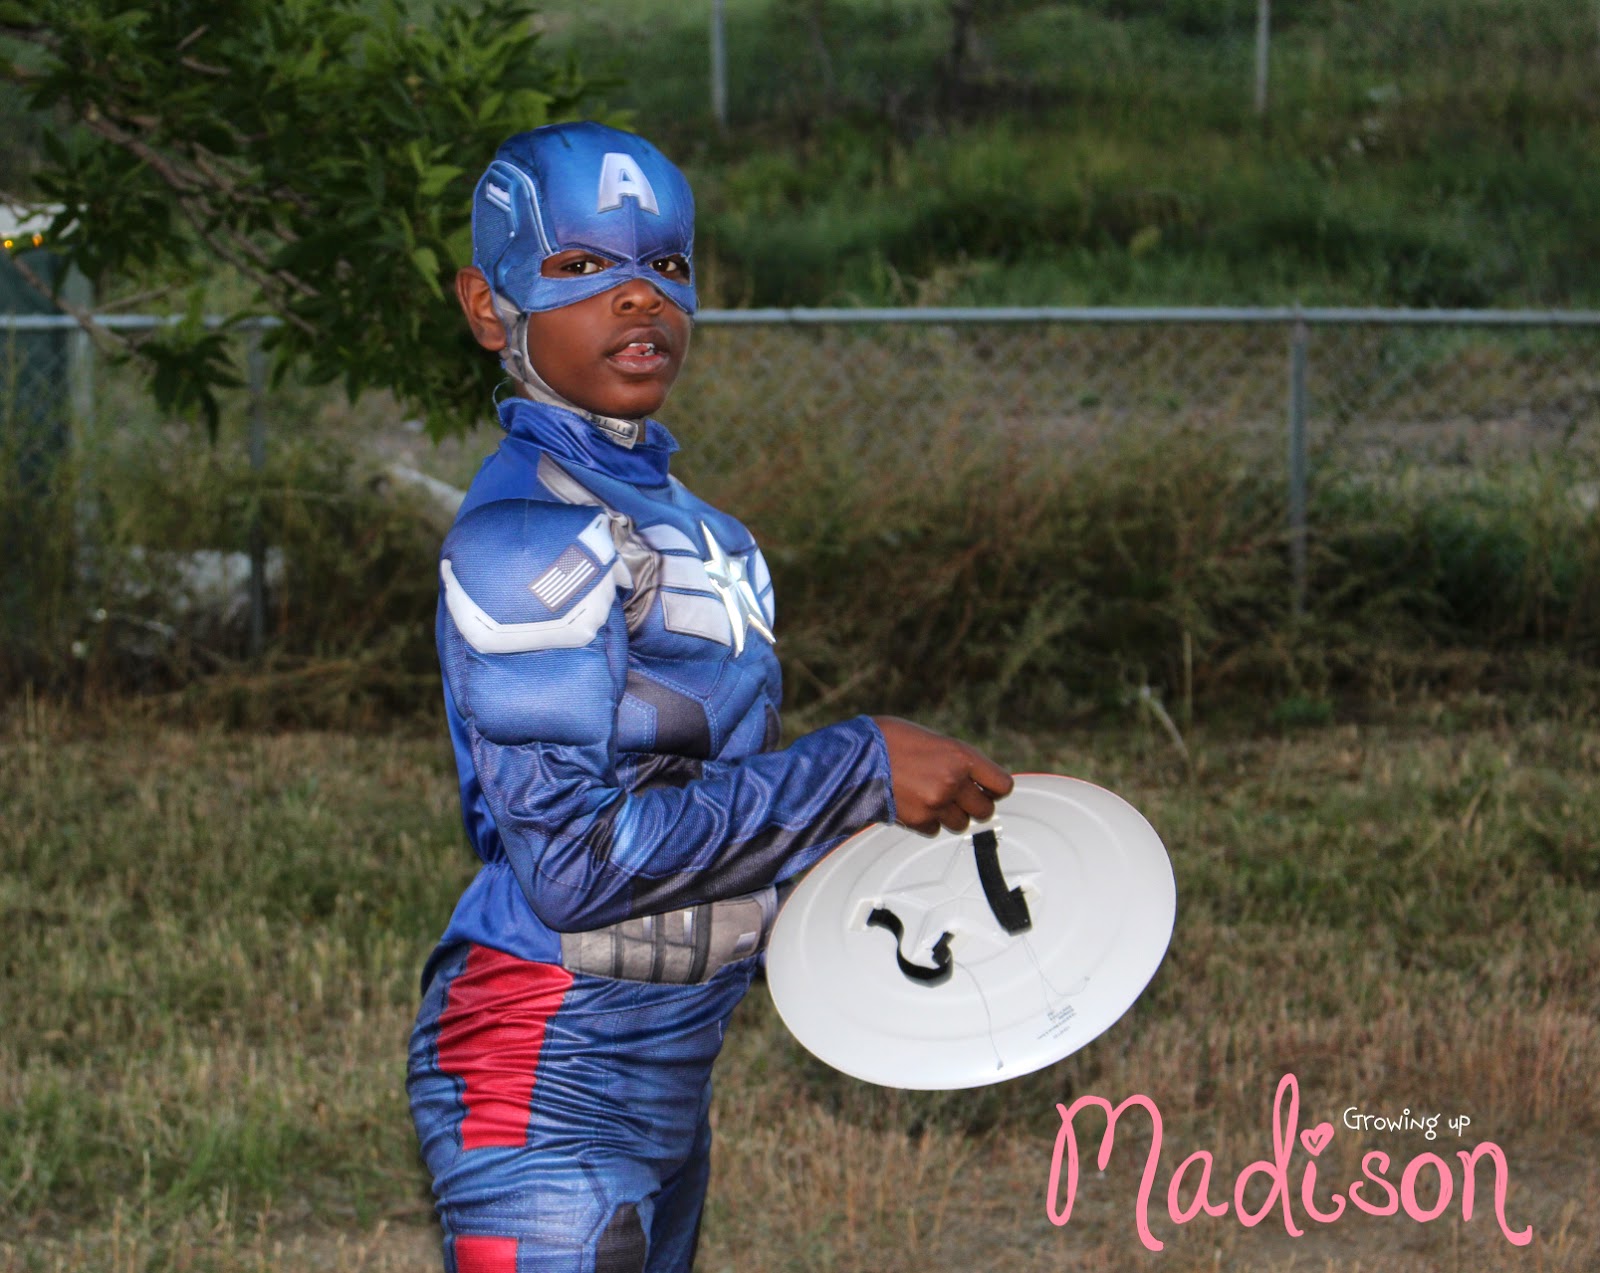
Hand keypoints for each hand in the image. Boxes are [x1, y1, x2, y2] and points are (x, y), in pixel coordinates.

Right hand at [873, 716, 1013, 835]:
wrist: (855, 756)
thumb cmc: (891, 740)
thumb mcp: (933, 740)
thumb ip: (957, 761)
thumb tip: (977, 781)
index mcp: (961, 756)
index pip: (1002, 785)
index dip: (994, 789)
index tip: (986, 789)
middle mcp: (954, 781)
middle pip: (985, 810)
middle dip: (974, 806)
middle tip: (958, 797)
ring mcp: (936, 803)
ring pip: (961, 824)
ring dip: (950, 815)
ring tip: (931, 798)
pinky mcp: (919, 820)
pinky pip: (936, 829)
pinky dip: (929, 821)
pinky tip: (914, 803)